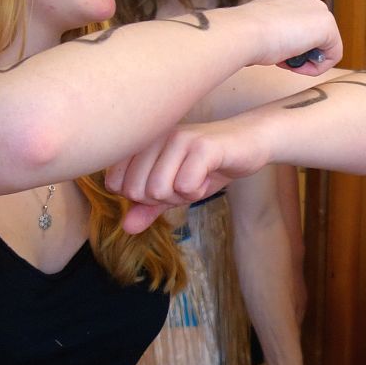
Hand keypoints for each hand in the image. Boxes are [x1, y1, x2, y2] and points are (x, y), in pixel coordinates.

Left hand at [105, 121, 269, 232]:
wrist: (249, 144)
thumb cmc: (207, 165)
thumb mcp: (173, 190)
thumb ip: (148, 207)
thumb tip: (126, 228)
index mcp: (141, 142)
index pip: (116, 184)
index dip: (141, 197)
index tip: (165, 185)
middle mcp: (155, 136)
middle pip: (136, 191)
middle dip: (163, 199)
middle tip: (185, 182)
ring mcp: (178, 138)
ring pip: (158, 190)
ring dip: (182, 196)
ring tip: (197, 178)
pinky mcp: (202, 146)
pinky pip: (185, 186)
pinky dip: (198, 191)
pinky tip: (208, 176)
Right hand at [241, 0, 341, 75]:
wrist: (244, 32)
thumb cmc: (245, 33)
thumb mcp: (261, 28)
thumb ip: (275, 31)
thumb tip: (280, 46)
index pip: (300, 25)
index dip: (289, 45)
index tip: (275, 52)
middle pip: (314, 34)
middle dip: (300, 52)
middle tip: (281, 59)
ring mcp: (319, 9)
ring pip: (324, 44)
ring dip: (307, 59)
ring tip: (286, 61)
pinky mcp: (328, 25)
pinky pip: (333, 54)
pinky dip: (317, 67)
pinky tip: (298, 66)